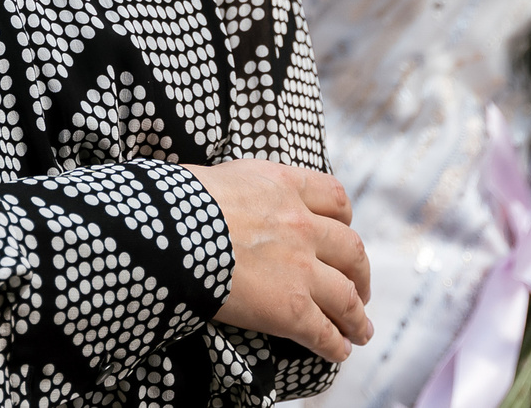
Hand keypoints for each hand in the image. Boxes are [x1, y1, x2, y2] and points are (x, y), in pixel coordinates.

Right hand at [188, 160, 371, 362]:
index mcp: (285, 187)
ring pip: (346, 296)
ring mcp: (300, 268)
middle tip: (358, 288)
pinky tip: (339, 352)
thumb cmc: (179, 202)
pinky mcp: (290, 308)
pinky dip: (336, 345)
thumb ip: (246, 191)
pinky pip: (323, 332)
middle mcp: (302, 225)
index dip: (345, 222)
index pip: (335, 199)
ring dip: (356, 316)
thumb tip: (233, 201)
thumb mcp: (223, 178)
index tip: (344, 235)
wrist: (170, 232)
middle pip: (352, 250)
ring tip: (360, 330)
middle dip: (360, 273)